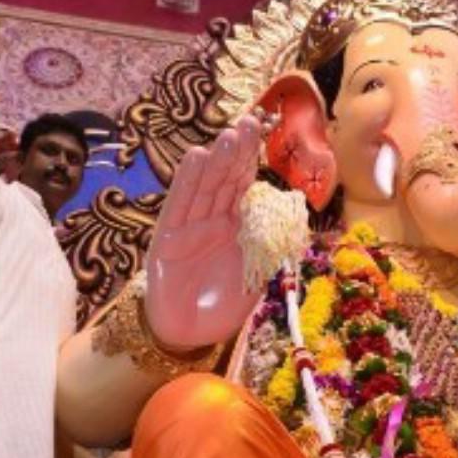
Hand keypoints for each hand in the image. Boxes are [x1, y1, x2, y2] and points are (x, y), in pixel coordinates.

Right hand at [145, 116, 262, 350]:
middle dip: (237, 151)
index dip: (251, 159)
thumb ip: (268, 252)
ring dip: (216, 160)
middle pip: (225, 179)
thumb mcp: (256, 280)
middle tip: (248, 123)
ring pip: (204, 187)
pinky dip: (187, 182)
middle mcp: (212, 220)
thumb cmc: (221, 308)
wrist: (189, 335)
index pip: (243, 185)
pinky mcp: (167, 237)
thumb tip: (289, 224)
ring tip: (227, 136)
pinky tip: (196, 158)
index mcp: (235, 226)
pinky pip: (179, 205)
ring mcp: (189, 226)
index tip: (261, 130)